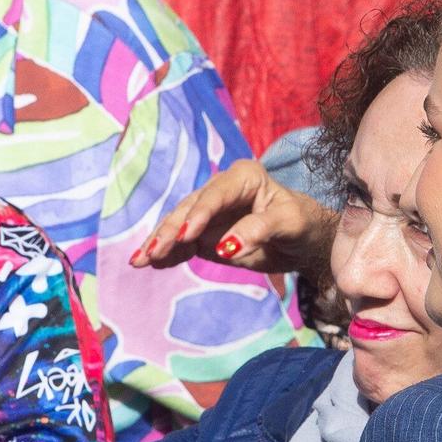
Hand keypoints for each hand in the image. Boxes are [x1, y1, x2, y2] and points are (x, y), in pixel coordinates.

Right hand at [130, 159, 337, 274]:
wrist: (303, 240)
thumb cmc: (301, 223)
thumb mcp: (288, 223)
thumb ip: (258, 230)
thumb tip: (225, 247)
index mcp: (242, 177)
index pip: (214, 196)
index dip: (198, 215)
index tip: (185, 236)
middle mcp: (220, 190)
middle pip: (189, 210)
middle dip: (168, 232)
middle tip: (151, 253)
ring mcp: (208, 213)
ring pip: (178, 226)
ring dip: (158, 243)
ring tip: (138, 261)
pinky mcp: (203, 234)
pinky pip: (181, 244)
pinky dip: (166, 254)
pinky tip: (149, 263)